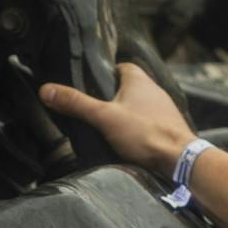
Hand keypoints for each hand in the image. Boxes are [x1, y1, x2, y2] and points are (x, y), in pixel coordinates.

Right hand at [40, 63, 194, 175]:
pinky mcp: (168, 127)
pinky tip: (127, 142)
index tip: (89, 86)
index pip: (119, 66)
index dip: (104, 74)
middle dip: (111, 98)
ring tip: (106, 128)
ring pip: (138, 107)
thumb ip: (76, 104)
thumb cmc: (146, 133)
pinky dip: (137, 130)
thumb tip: (47, 90)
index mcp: (139, 79)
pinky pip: (147, 124)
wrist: (180, 160)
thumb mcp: (103, 117)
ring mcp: (163, 109)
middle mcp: (154, 89)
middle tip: (93, 110)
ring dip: (124, 115)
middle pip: (127, 87)